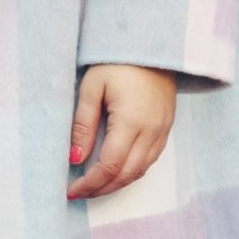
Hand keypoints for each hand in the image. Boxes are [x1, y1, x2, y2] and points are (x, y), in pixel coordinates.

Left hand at [68, 63, 175, 199]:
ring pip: (140, 171)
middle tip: (79, 193)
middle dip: (101, 188)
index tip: (71, 190)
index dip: (90, 183)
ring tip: (94, 186)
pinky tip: (115, 171)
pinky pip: (150, 160)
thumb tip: (74, 159)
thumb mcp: (92, 88)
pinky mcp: (166, 127)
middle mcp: (151, 131)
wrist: (152, 45)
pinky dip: (131, 171)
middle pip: (126, 175)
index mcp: (131, 121)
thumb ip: (83, 124)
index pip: (109, 166)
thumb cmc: (117, 62)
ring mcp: (162, 131)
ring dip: (116, 183)